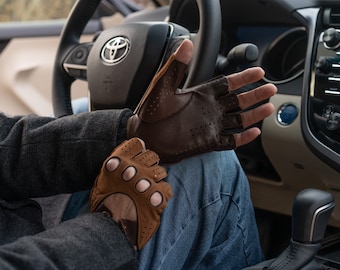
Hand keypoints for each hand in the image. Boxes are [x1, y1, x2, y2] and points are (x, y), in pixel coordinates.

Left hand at [128, 39, 276, 162]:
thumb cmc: (150, 112)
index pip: (227, 83)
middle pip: (238, 101)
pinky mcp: (208, 142)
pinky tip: (254, 132)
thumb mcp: (163, 86)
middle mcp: (209, 109)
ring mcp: (210, 126)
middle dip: (255, 94)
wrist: (144, 137)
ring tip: (268, 107)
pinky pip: (230, 141)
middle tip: (270, 89)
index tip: (258, 71)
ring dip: (254, 114)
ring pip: (238, 120)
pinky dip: (243, 138)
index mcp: (200, 94)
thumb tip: (186, 43)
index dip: (243, 77)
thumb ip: (177, 66)